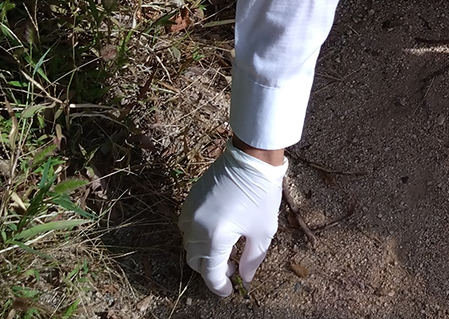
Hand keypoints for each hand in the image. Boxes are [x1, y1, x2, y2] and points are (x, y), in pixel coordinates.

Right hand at [177, 138, 287, 295]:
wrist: (251, 158)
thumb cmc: (261, 194)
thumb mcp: (262, 231)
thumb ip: (252, 259)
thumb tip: (244, 277)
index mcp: (214, 237)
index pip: (211, 272)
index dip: (220, 286)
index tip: (230, 291)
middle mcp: (195, 227)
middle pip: (195, 261)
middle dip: (210, 270)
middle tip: (230, 270)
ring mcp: (189, 212)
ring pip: (188, 244)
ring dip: (203, 254)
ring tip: (225, 252)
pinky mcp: (190, 200)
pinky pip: (186, 226)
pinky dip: (197, 236)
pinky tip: (216, 233)